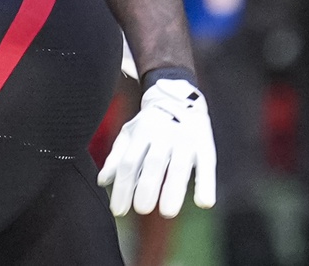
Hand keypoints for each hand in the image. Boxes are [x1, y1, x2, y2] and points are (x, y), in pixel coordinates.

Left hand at [98, 77, 215, 217]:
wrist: (179, 96)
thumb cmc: (150, 123)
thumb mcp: (130, 134)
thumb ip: (116, 158)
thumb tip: (103, 182)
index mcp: (141, 132)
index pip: (129, 163)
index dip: (123, 187)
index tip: (118, 210)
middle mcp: (163, 135)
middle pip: (153, 163)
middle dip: (147, 187)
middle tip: (142, 210)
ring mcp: (185, 139)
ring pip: (178, 166)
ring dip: (173, 190)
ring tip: (167, 211)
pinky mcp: (205, 144)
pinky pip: (206, 165)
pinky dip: (206, 184)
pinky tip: (204, 202)